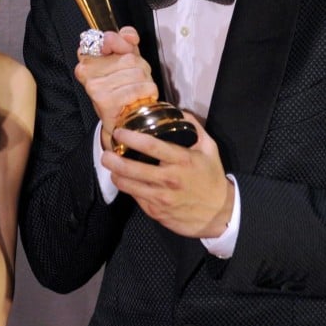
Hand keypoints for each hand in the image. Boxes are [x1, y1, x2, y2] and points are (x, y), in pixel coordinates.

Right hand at [74, 27, 157, 148]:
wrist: (119, 121)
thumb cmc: (121, 88)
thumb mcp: (124, 61)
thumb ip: (126, 43)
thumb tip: (129, 35)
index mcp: (87, 57)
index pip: (109, 38)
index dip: (122, 43)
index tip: (128, 51)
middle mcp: (86, 70)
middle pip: (130, 58)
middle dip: (141, 69)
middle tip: (134, 80)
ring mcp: (95, 85)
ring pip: (136, 73)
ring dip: (145, 83)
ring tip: (137, 91)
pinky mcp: (105, 100)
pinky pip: (136, 89)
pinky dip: (146, 93)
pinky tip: (140, 99)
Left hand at [100, 117, 233, 237]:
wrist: (219, 214)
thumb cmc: (211, 178)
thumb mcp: (210, 149)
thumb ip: (194, 128)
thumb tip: (178, 112)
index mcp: (182, 161)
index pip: (151, 146)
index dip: (131, 137)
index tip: (119, 132)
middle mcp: (169, 180)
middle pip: (131, 168)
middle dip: (113, 159)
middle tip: (106, 152)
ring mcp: (161, 198)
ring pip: (128, 185)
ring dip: (115, 174)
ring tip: (112, 166)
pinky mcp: (156, 212)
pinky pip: (135, 198)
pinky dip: (128, 188)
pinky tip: (126, 180)